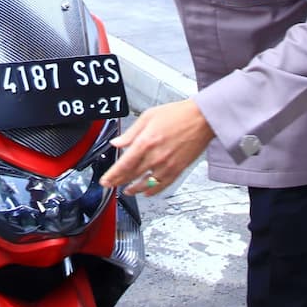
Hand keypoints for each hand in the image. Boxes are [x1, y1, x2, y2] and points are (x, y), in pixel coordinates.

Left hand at [100, 100, 214, 195]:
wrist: (202, 118)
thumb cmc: (179, 114)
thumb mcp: (148, 116)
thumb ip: (131, 132)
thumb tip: (117, 142)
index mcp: (146, 142)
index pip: (123, 165)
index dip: (112, 175)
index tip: (105, 180)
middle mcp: (155, 157)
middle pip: (132, 175)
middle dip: (118, 182)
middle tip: (110, 185)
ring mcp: (167, 166)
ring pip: (145, 184)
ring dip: (133, 189)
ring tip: (126, 190)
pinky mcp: (178, 170)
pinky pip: (162, 185)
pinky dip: (152, 191)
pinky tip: (146, 192)